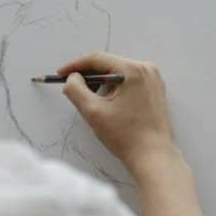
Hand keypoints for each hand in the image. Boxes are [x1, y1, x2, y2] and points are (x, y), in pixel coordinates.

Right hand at [58, 51, 181, 177]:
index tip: (60, 74)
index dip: (75, 65)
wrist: (153, 156)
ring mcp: (153, 79)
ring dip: (101, 82)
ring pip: (118, 72)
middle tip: (72, 87)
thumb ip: (76, 89)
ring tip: (92, 100)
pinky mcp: (155, 89)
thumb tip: (72, 77)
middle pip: (108, 63)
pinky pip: (129, 80)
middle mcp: (146, 69)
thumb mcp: (93, 111)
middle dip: (88, 75)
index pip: (97, 58)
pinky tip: (108, 103)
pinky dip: (115, 87)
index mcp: (133, 70)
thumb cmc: (126, 136)